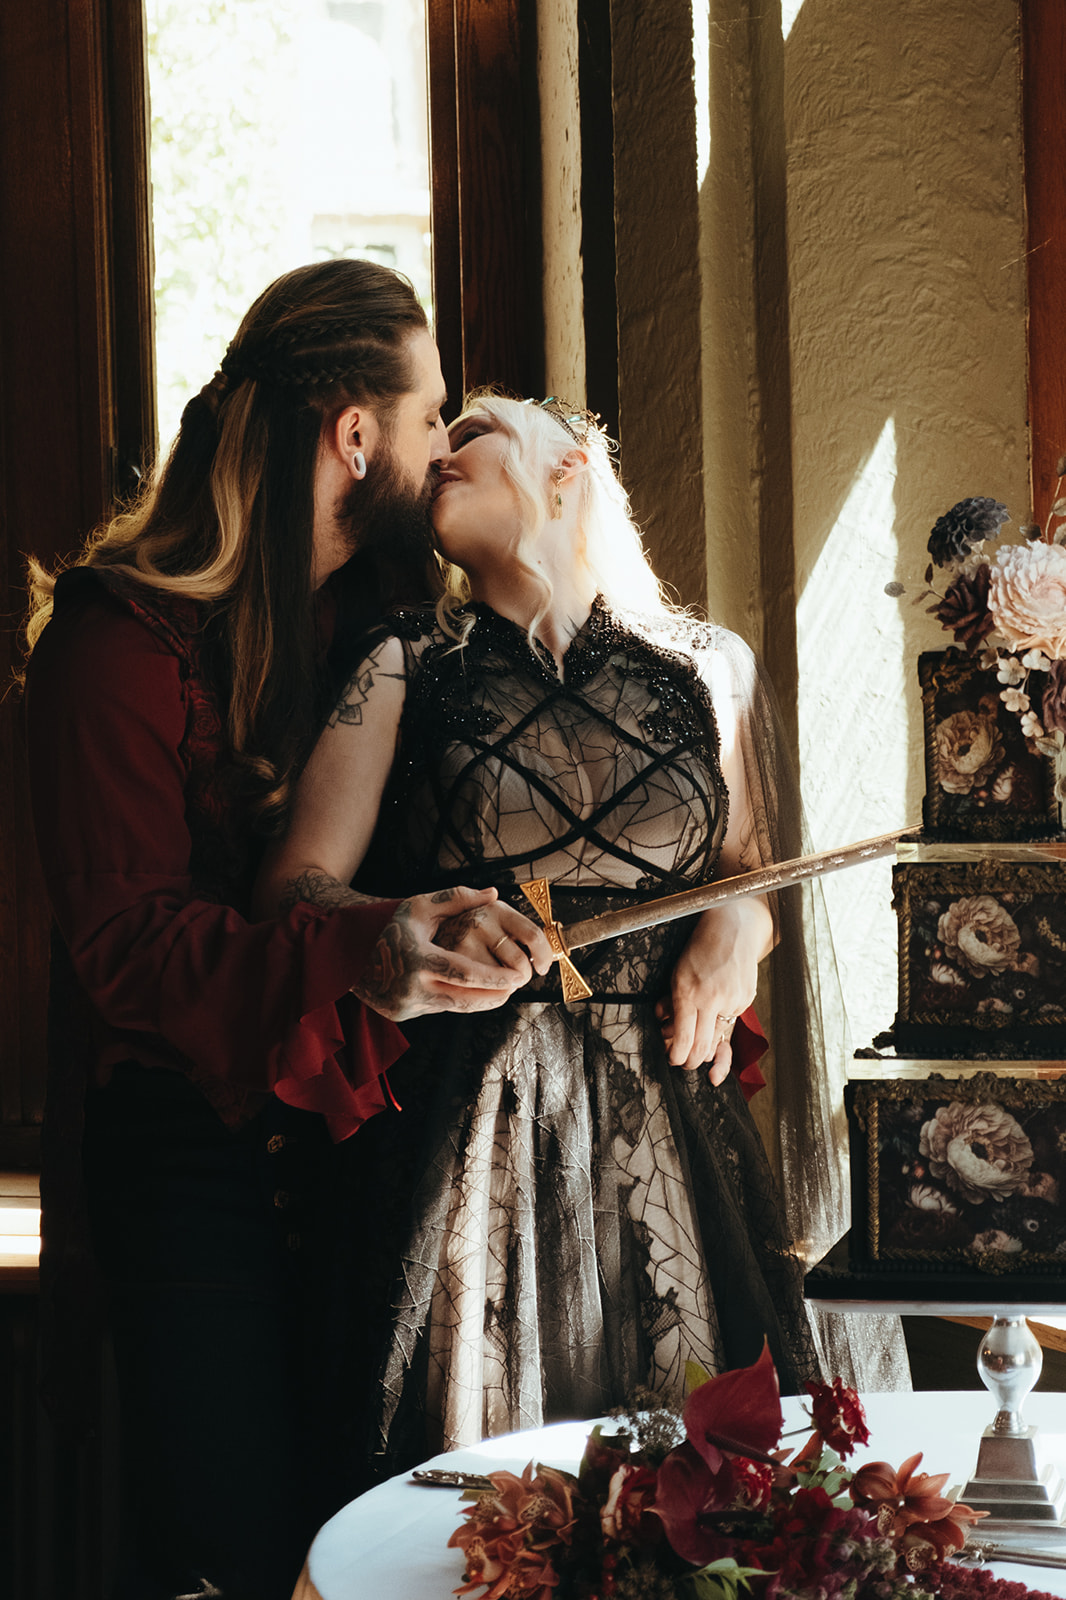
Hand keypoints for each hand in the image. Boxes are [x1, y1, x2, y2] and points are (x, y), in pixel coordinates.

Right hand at [352, 887, 544, 1020]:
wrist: (348, 949)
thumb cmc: (390, 923)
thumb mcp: (421, 906)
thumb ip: (458, 898)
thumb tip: (493, 894)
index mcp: (418, 958)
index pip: (466, 974)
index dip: (495, 978)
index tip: (517, 977)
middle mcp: (411, 986)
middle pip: (465, 999)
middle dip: (495, 995)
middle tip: (516, 985)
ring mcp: (405, 1004)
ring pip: (454, 1007)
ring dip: (479, 1000)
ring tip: (502, 990)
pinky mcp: (401, 1015)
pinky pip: (438, 1008)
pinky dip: (456, 1000)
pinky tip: (469, 990)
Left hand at [655, 899, 771, 1078]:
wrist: (732, 928)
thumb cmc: (699, 950)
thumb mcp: (677, 974)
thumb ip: (671, 1003)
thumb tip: (667, 1029)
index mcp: (688, 992)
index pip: (684, 1039)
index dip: (677, 1056)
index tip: (673, 1059)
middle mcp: (711, 999)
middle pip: (702, 1048)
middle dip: (691, 1061)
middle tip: (685, 1062)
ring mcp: (732, 1000)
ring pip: (718, 1037)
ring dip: (707, 1042)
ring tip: (698, 1029)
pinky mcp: (746, 1000)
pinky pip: (730, 1020)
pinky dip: (721, 1019)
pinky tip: (717, 1000)